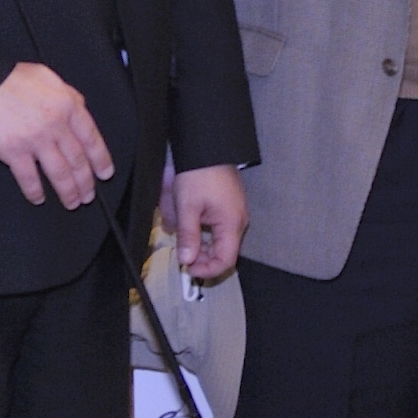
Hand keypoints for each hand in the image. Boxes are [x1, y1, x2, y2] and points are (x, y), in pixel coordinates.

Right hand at [0, 61, 112, 208]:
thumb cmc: (9, 78)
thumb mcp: (47, 77)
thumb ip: (67, 93)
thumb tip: (79, 104)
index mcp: (67, 105)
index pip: (92, 138)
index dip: (101, 159)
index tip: (105, 173)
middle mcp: (56, 124)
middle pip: (78, 160)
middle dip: (86, 182)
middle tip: (89, 195)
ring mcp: (35, 139)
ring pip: (60, 173)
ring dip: (68, 191)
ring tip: (72, 202)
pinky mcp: (13, 151)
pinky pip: (29, 178)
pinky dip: (36, 191)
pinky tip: (39, 198)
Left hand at [169, 164, 248, 281]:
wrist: (207, 147)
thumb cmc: (199, 174)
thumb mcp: (187, 207)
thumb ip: (188, 236)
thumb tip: (187, 260)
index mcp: (232, 224)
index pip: (225, 261)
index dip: (207, 270)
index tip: (187, 268)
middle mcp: (238, 222)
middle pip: (222, 252)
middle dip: (199, 255)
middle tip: (180, 252)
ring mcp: (234, 214)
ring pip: (217, 240)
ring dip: (197, 240)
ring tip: (179, 230)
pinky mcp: (228, 207)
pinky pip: (216, 227)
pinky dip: (201, 229)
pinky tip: (186, 221)